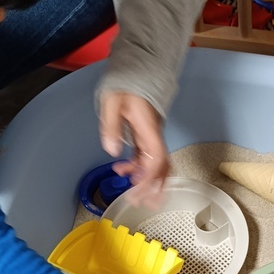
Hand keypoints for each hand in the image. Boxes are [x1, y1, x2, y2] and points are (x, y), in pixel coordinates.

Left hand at [99, 92, 169, 207]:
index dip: (149, 178)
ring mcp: (151, 137)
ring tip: (133, 195)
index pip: (156, 159)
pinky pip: (146, 158)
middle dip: (154, 187)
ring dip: (146, 182)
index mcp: (148, 128)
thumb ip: (111, 126)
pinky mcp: (145, 137)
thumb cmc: (125, 83)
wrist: (137, 69)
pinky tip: (123, 172)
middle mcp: (153, 136)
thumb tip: (112, 151)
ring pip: (155, 165)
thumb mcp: (112, 101)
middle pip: (161, 167)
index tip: (137, 190)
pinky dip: (138, 169)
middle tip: (144, 204)